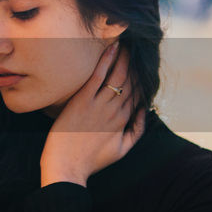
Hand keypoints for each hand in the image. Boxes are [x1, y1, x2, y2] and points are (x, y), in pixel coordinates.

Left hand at [39, 41, 146, 187]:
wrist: (67, 168)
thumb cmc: (90, 161)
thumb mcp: (121, 150)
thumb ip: (136, 131)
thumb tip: (144, 112)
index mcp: (123, 121)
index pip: (138, 94)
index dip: (141, 78)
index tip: (142, 65)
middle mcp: (114, 111)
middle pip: (130, 82)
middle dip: (135, 64)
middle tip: (136, 47)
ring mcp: (99, 105)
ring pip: (118, 76)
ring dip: (124, 57)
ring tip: (127, 43)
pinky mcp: (83, 101)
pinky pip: (98, 76)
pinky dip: (106, 60)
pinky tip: (112, 48)